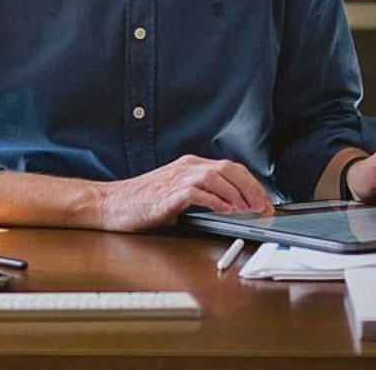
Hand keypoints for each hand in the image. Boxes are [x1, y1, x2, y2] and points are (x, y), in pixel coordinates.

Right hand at [95, 155, 271, 231]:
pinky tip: (225, 211)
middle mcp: (186, 167)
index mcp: (190, 165)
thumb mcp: (176, 193)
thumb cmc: (142, 202)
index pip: (230, 168)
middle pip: (229, 169)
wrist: (111, 203)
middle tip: (263, 207)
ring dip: (237, 194)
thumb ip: (200, 195)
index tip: (264, 201)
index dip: (251, 183)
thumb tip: (230, 208)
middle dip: (251, 187)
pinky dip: (215, 201)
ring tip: (247, 209)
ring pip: (217, 176)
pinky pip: (198, 192)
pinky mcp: (168, 194)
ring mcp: (177, 178)